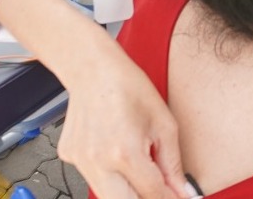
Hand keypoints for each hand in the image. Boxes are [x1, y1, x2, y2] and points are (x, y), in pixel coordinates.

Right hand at [57, 50, 188, 198]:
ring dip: (127, 190)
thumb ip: (173, 164)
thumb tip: (183, 193)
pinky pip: (93, 177)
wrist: (92, 67)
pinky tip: (113, 151)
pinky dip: (108, 174)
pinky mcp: (69, 157)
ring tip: (136, 165)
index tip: (178, 197)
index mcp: (125, 151)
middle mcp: (99, 161)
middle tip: (159, 190)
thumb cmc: (127, 86)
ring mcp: (81, 161)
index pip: (152, 195)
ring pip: (106, 196)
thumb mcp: (163, 123)